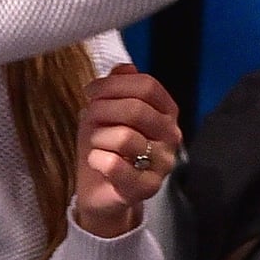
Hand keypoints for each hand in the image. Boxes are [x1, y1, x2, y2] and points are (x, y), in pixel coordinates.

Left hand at [73, 64, 181, 237]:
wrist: (100, 191)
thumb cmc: (105, 147)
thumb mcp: (106, 111)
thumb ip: (118, 87)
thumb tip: (126, 67)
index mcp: (166, 112)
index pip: (148, 86)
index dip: (115, 84)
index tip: (90, 90)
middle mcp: (171, 135)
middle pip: (137, 109)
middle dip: (102, 109)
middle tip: (88, 116)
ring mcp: (163, 163)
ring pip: (125, 137)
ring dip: (99, 137)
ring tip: (96, 144)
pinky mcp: (147, 187)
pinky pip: (116, 166)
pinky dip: (97, 159)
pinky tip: (96, 161)